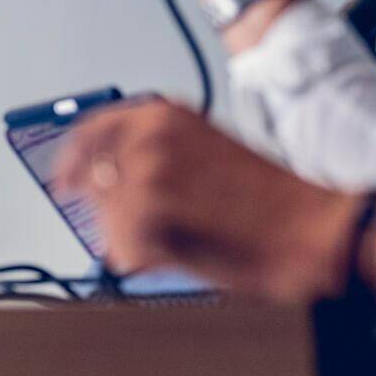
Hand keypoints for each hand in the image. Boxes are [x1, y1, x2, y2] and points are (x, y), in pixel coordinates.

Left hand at [55, 98, 362, 302]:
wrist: (312, 229)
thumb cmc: (271, 196)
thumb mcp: (205, 145)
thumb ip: (153, 150)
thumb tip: (107, 173)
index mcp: (160, 115)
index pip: (91, 132)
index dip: (73, 160)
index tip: (63, 179)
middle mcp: (145, 140)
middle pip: (95, 182)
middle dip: (116, 209)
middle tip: (146, 226)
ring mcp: (142, 179)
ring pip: (108, 221)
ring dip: (136, 237)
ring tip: (188, 236)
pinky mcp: (147, 221)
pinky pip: (124, 251)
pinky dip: (148, 260)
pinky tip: (187, 253)